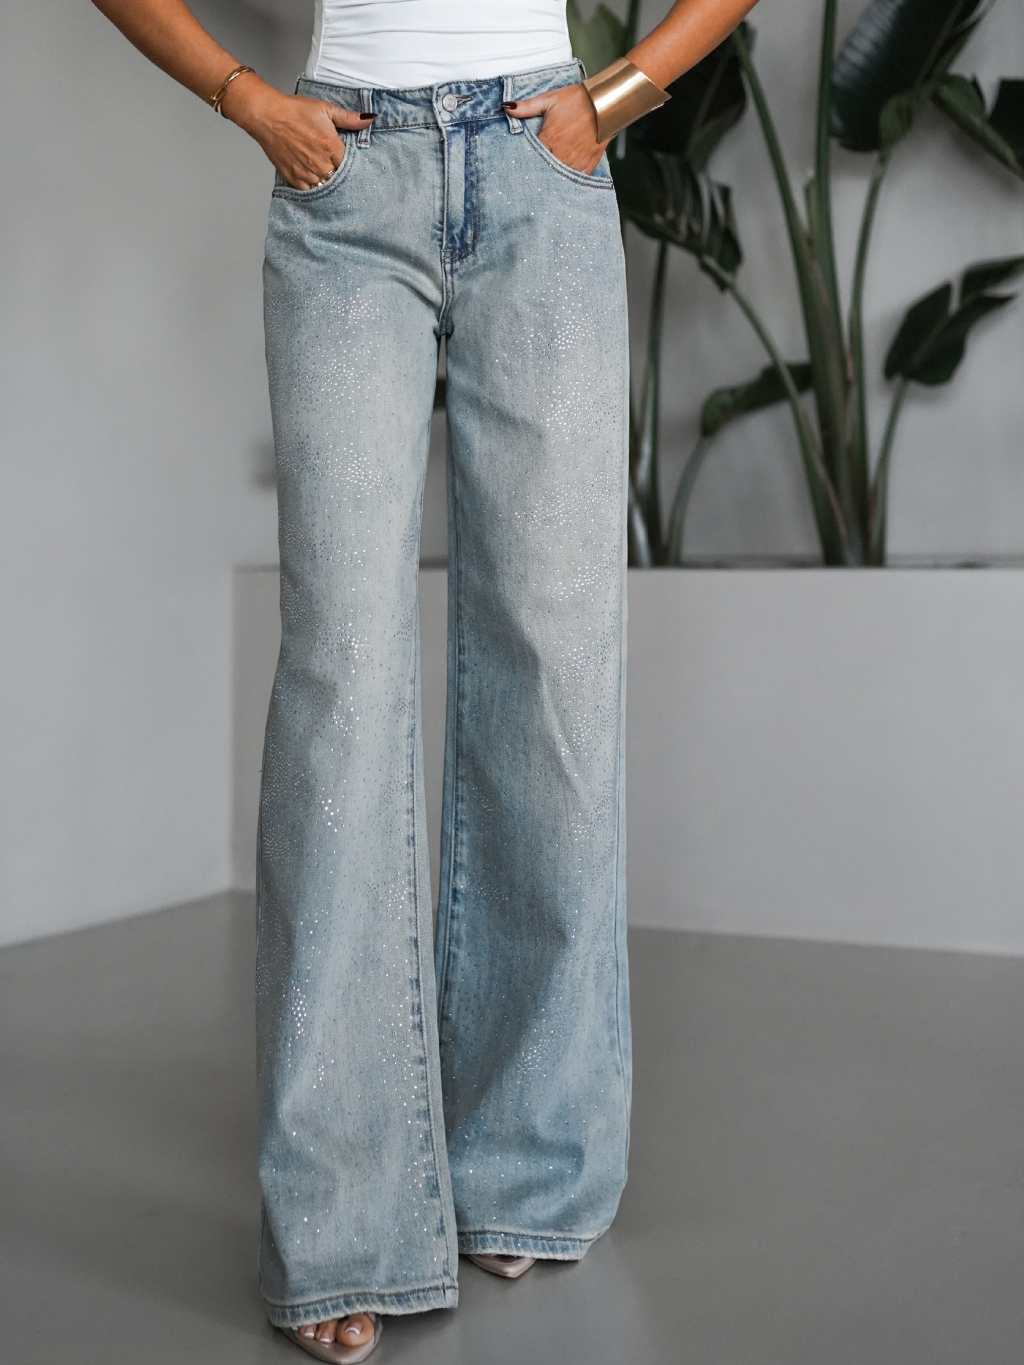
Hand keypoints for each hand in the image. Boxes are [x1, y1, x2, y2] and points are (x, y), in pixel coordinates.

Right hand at [222, 79, 374, 188]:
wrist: (267, 116)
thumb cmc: (295, 111)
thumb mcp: (326, 109)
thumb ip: (350, 118)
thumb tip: (371, 119)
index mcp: (331, 147)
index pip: (351, 166)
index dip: (351, 165)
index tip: (350, 162)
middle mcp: (320, 164)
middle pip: (339, 178)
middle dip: (340, 174)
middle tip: (337, 168)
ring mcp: (307, 173)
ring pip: (325, 187)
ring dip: (327, 182)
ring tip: (325, 173)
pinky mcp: (294, 178)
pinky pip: (310, 191)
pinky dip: (314, 187)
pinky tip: (314, 179)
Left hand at [503, 83, 608, 174]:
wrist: (606, 104)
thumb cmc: (577, 100)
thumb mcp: (549, 99)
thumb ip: (526, 107)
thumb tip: (506, 108)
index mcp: (549, 141)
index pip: (530, 158)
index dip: (524, 161)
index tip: (519, 164)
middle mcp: (561, 156)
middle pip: (543, 171)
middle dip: (537, 171)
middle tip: (529, 175)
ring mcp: (575, 163)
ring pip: (558, 178)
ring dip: (552, 177)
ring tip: (545, 177)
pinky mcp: (587, 166)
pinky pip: (574, 179)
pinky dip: (567, 179)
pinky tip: (562, 177)